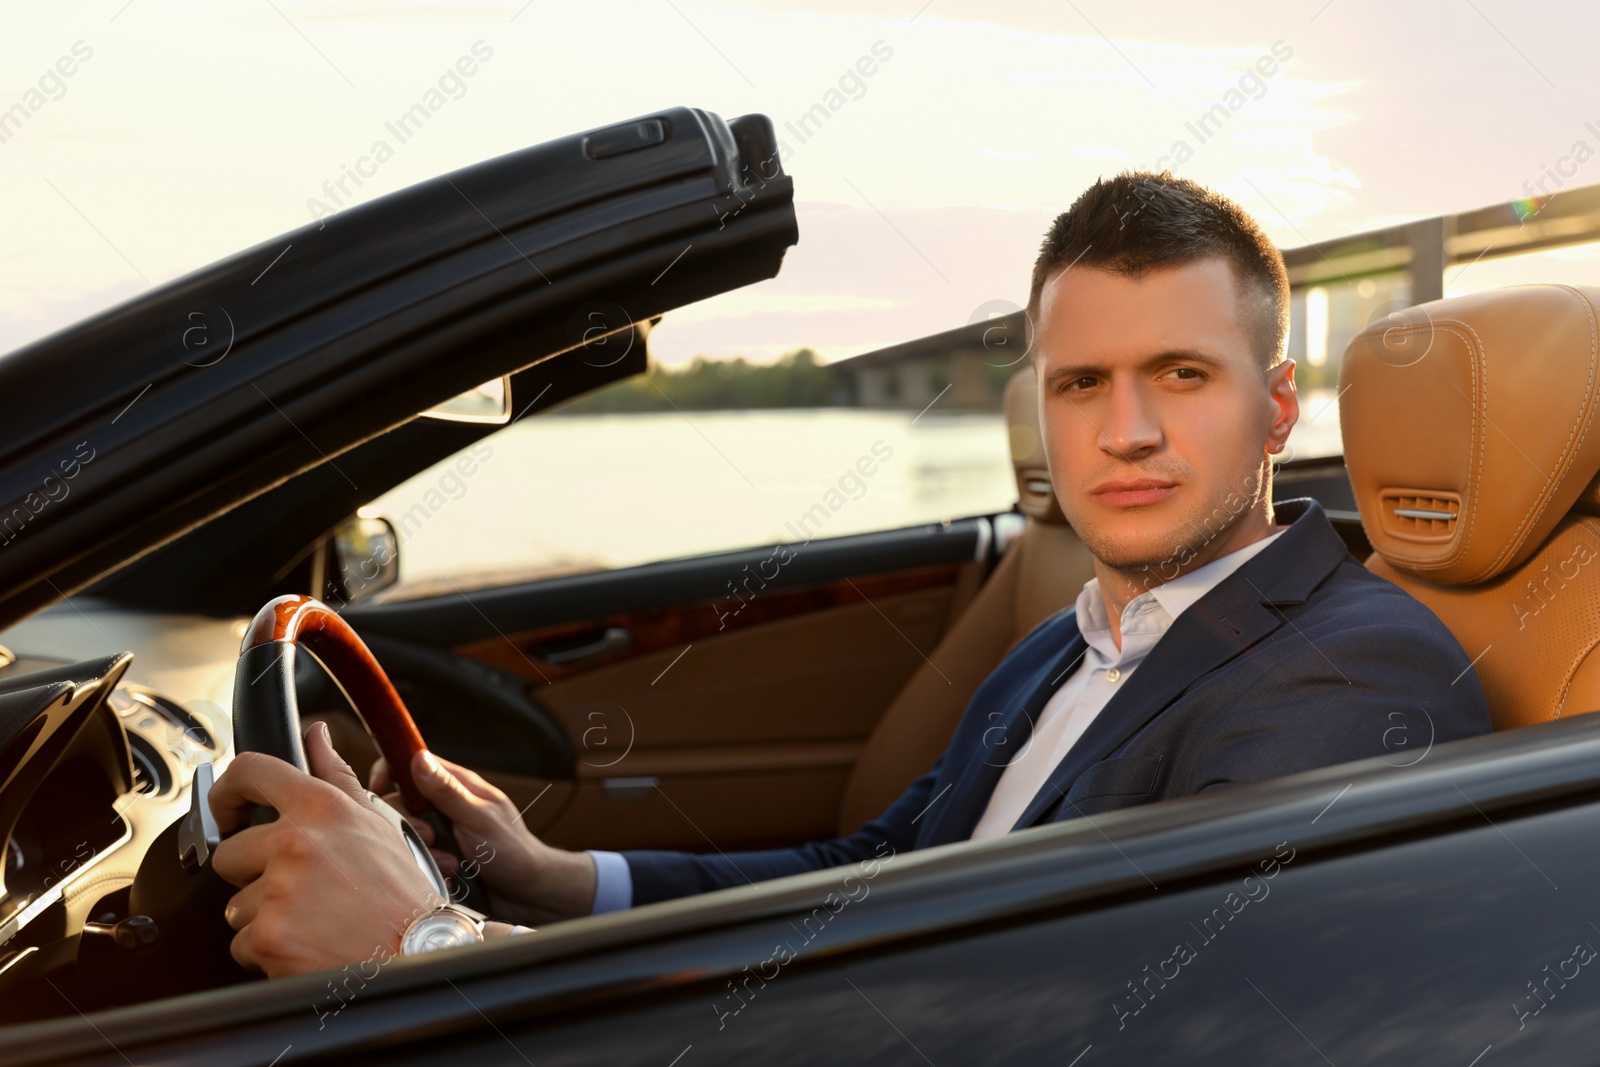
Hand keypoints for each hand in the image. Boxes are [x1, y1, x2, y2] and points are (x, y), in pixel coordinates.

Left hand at [209, 722, 444, 978]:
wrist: (416, 954)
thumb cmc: (401, 892)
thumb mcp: (375, 823)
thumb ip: (336, 775)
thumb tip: (315, 736)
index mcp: (321, 807)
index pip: (251, 772)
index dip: (226, 791)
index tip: (225, 811)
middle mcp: (295, 843)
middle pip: (229, 852)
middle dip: (253, 874)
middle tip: (298, 888)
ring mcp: (278, 891)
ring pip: (235, 903)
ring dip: (263, 915)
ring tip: (312, 920)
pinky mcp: (267, 936)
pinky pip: (241, 942)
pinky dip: (267, 949)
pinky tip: (306, 944)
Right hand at [370, 750, 597, 924]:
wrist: (527, 892)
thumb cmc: (512, 851)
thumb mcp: (478, 818)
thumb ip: (447, 791)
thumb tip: (418, 758)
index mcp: (457, 785)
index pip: (412, 763)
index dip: (390, 770)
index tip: (379, 786)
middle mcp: (445, 804)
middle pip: (401, 802)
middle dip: (408, 822)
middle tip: (430, 837)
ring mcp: (441, 830)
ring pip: (406, 833)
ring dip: (422, 850)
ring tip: (451, 864)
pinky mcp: (438, 855)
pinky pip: (415, 857)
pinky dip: (428, 867)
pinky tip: (450, 876)